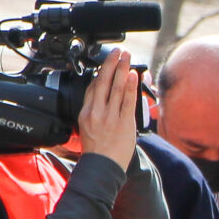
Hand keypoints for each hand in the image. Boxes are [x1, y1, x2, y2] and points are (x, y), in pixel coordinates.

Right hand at [75, 51, 140, 165]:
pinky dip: (130, 86)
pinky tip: (132, 75)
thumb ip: (95, 112)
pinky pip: (127, 101)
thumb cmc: (97, 150)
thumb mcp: (88, 128)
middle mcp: (97, 113)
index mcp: (86, 113)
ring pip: (116, 88)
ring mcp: (110, 117)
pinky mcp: (124, 123)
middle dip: (111, 64)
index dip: (100, 73)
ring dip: (122, 69)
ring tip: (126, 57)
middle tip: (118, 51)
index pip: (92, 88)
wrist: (102, 167)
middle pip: (103, 83)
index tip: (107, 63)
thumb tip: (103, 97)